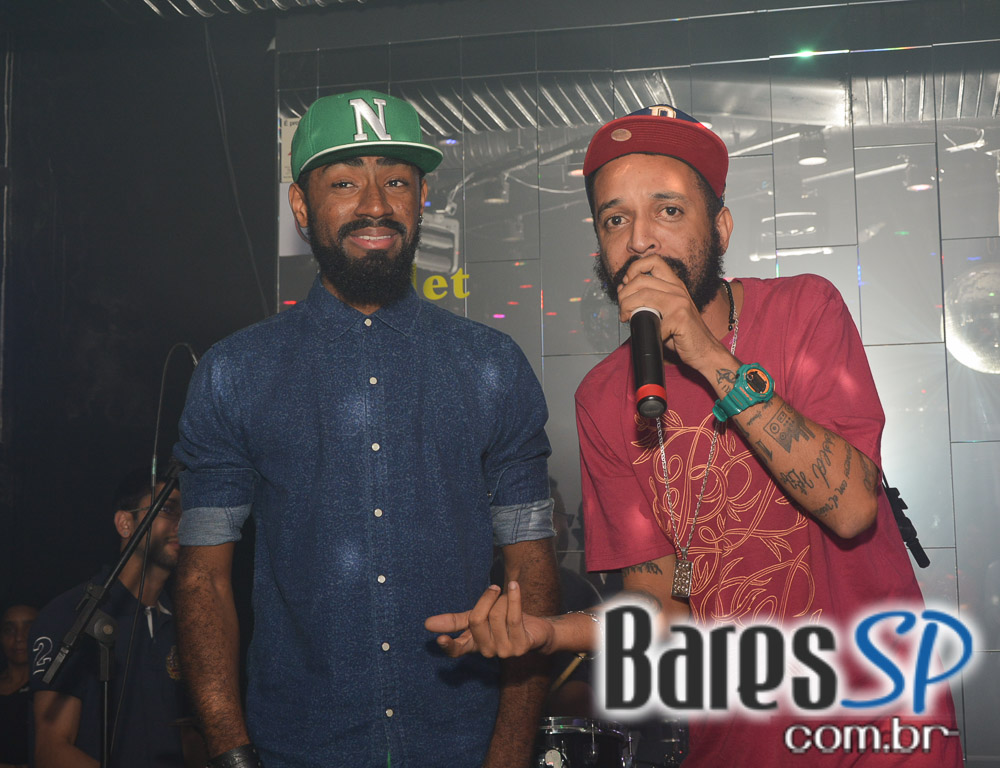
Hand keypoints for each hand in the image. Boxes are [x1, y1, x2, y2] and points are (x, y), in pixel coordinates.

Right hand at [424, 582, 553, 657]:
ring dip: (504, 599)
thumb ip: (455, 621)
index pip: (457, 650)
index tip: (440, 638)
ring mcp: (504, 651)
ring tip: (510, 600)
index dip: (449, 646)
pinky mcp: (521, 646)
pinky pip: (514, 616)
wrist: (536, 630)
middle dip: (486, 599)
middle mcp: (487, 651)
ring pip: (497, 615)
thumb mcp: (478, 618)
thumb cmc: (503, 621)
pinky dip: (514, 597)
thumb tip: (427, 624)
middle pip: (477, 621)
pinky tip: (514, 586)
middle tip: (495, 589)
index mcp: (474, 645)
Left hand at [616, 255, 725, 371]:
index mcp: (674, 284)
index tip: (626, 285)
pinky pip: (652, 320)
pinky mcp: (680, 318)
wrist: (706, 351)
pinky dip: (645, 330)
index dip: (634, 269)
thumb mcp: (665, 312)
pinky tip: (649, 335)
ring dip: (627, 307)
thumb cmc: (682, 334)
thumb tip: (622, 289)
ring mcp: (680, 302)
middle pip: (640, 280)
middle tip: (623, 310)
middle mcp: (678, 289)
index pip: (653, 261)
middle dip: (624, 295)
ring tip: (628, 318)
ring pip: (643, 295)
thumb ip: (647, 300)